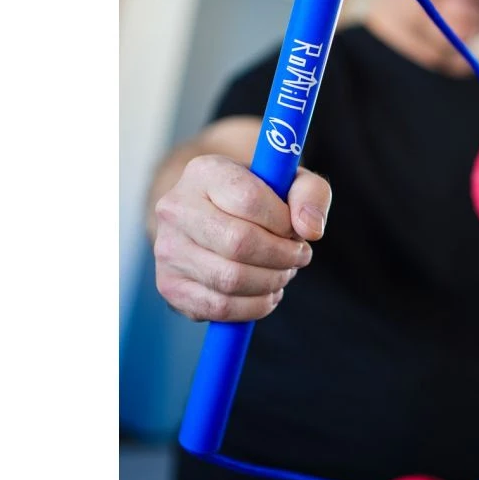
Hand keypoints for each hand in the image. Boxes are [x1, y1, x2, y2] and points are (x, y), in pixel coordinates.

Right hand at [153, 155, 330, 321]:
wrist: (213, 215)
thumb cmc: (257, 196)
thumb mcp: (290, 181)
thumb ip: (311, 193)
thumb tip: (310, 229)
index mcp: (204, 171)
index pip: (249, 200)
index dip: (283, 222)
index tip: (296, 230)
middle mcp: (176, 208)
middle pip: (239, 243)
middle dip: (282, 256)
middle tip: (298, 256)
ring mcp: (167, 249)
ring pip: (230, 279)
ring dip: (271, 282)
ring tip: (284, 272)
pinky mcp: (170, 286)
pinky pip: (219, 307)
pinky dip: (254, 306)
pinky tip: (266, 292)